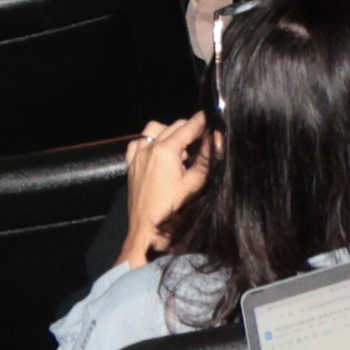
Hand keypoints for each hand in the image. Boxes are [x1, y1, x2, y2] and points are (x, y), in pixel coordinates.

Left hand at [117, 109, 211, 256]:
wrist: (147, 232)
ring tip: (181, 147)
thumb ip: (207, 157)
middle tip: (205, 139)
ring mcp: (137, 156)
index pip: (189, 125)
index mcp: (165, 150)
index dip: (204, 120)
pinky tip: (160, 153)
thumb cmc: (173, 210)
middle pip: (174, 125)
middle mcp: (148, 148)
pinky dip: (150, 142)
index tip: (216, 118)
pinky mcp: (131, 166)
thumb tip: (218, 136)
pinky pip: (139, 143)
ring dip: (169, 132)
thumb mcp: (195, 183)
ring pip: (154, 130)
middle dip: (190, 128)